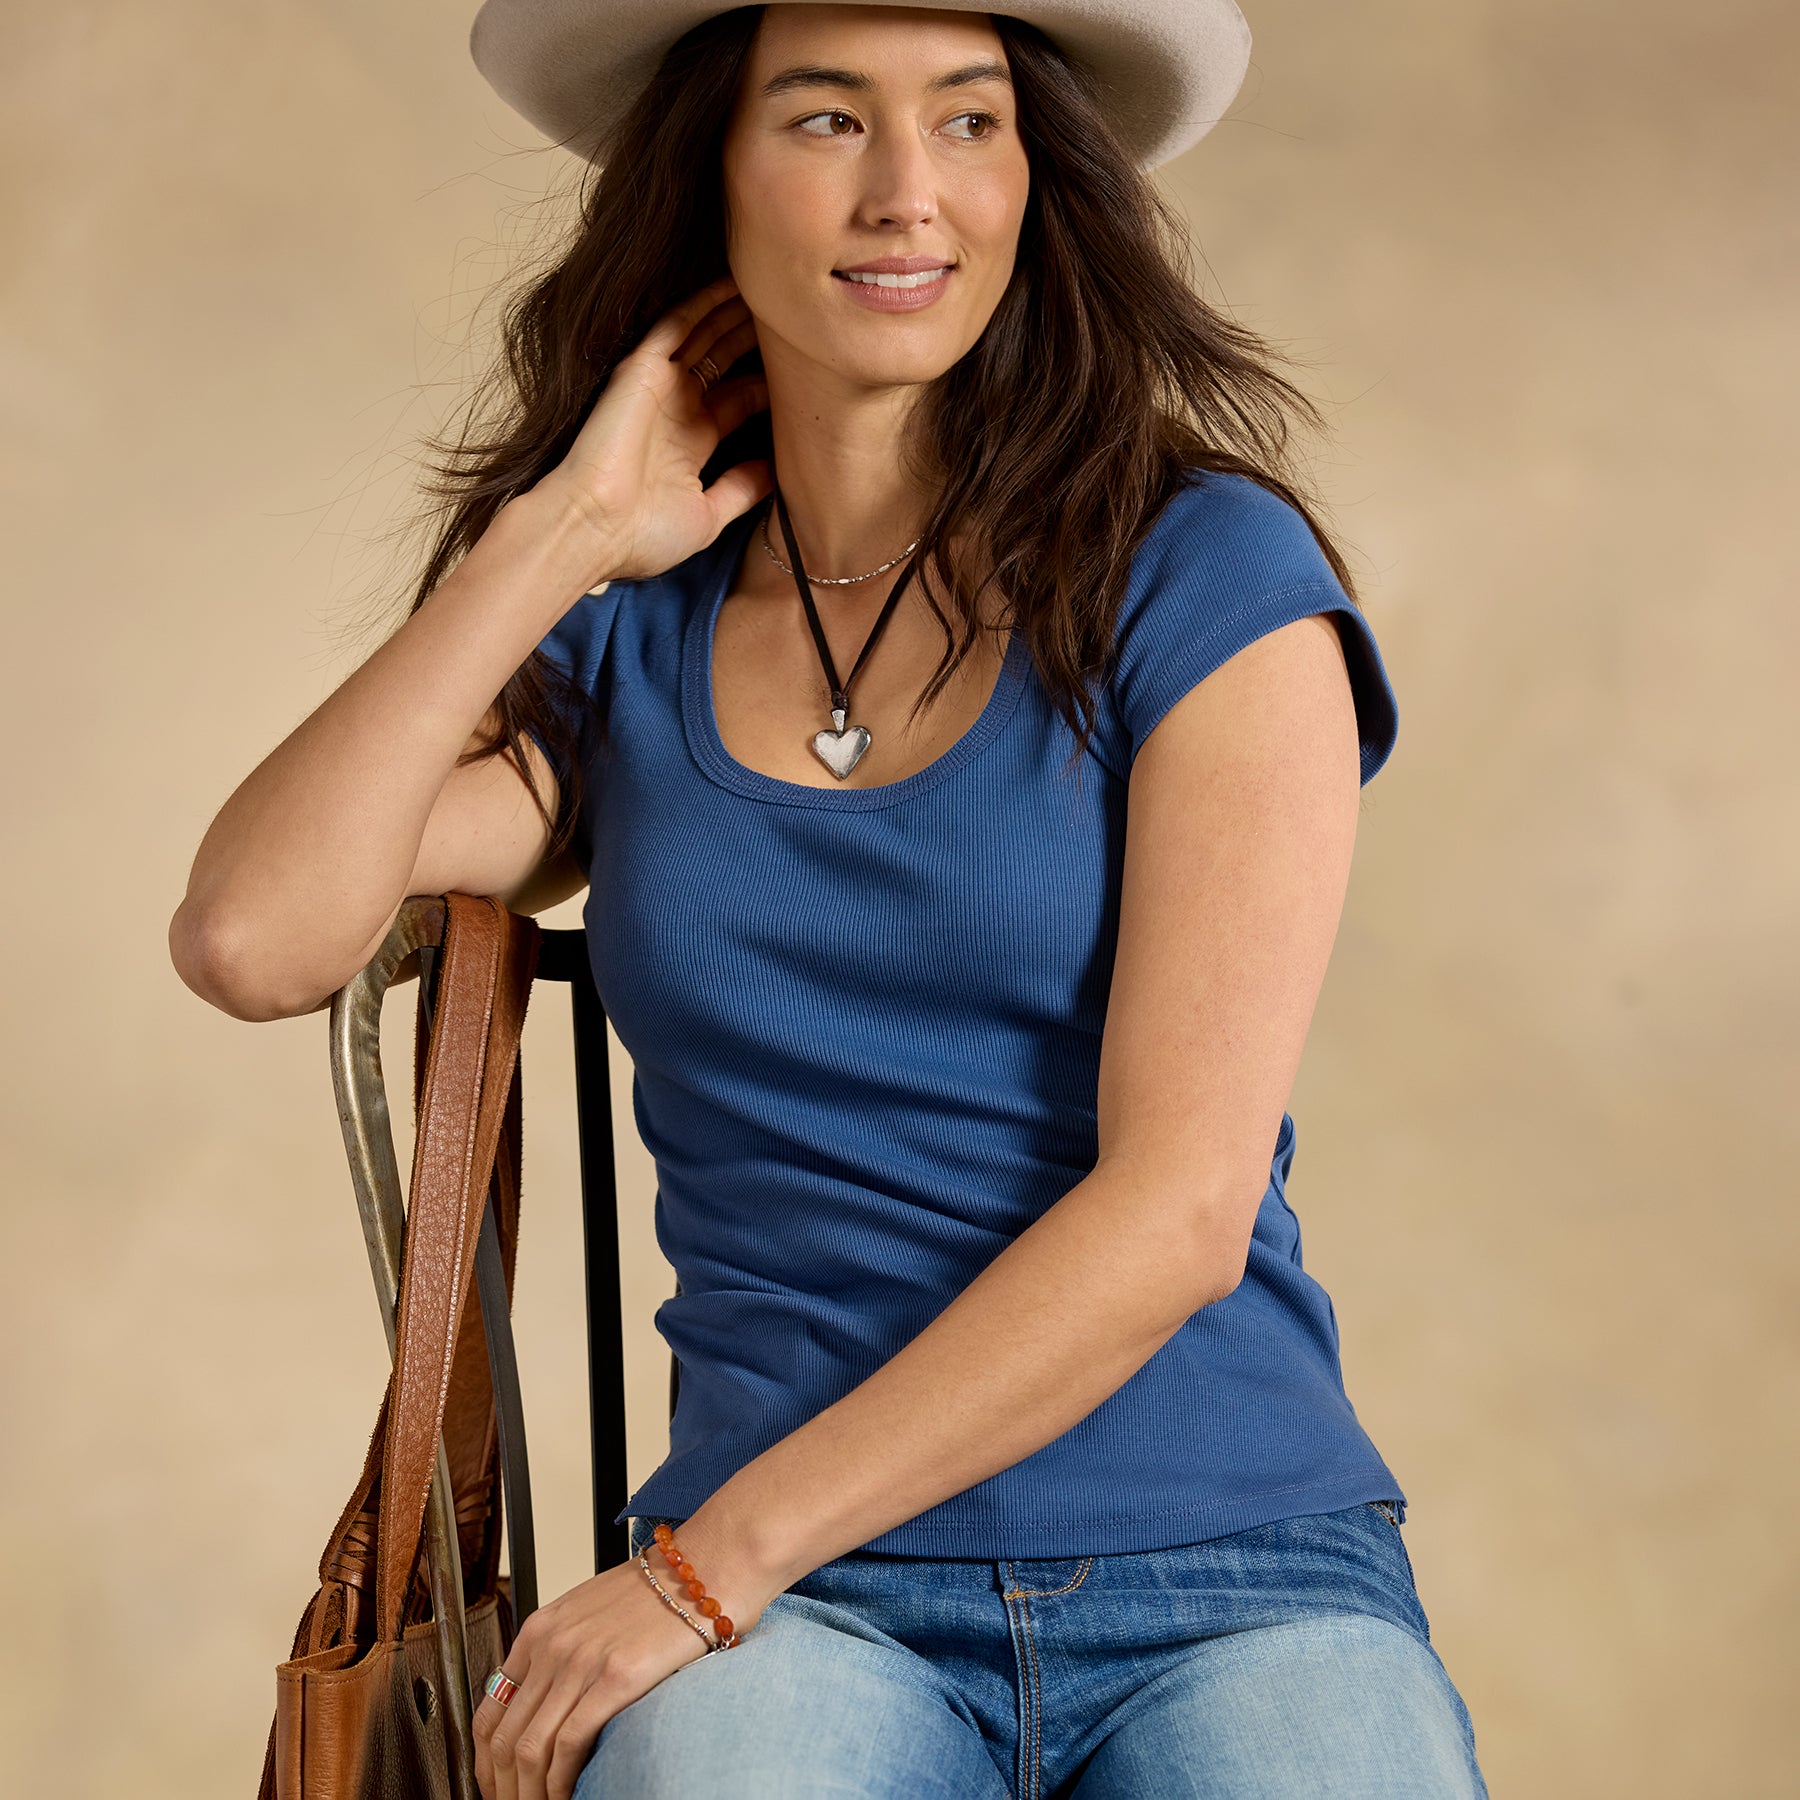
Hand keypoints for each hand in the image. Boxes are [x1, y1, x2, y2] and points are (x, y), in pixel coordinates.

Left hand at [471, 1531, 760, 1799]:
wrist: (708, 1563)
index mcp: (540, 1630)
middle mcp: (552, 1645)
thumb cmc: (660, 1589)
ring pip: (530, 1749)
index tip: (498, 1785)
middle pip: (504, 1739)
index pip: (489, 1712)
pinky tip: (570, 1794)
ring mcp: (581, 1661)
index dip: (486, 1763)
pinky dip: (562, 1782)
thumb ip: (562, 1651)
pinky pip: (570, 1744)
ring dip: (530, 1793)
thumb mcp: (591, 1612)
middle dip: (505, 1787)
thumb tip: (547, 1706)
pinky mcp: (616, 1677)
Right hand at [530, 272, 772, 584]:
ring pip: (703, 337)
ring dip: (732, 313)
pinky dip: (699, 305)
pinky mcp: (640, 371)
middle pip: (723, 362)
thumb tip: (777, 472)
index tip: (803, 370)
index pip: (738, 401)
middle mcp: (677, 410)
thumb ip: (741, 490)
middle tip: (790, 315)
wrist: (592, 529)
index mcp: (692, 444)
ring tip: (769, 288)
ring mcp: (658, 387)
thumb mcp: (707, 517)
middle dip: (752, 339)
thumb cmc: (642, 536)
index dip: (767, 384)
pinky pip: (674, 327)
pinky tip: (728, 284)